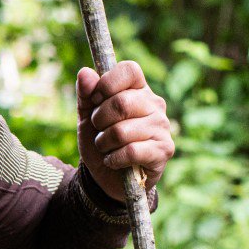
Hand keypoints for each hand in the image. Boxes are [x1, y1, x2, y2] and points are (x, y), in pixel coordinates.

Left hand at [76, 61, 173, 201]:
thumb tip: (84, 72)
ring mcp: (162, 127)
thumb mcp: (87, 118)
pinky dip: (113, 159)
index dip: (107, 83)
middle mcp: (155, 105)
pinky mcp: (164, 150)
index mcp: (138, 90)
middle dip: (99, 121)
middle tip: (100, 131)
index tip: (96, 100)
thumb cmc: (100, 142)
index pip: (129, 70)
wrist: (106, 178)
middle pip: (120, 102)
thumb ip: (85, 95)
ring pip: (121, 131)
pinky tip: (115, 161)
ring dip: (104, 144)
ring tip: (108, 148)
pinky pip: (130, 151)